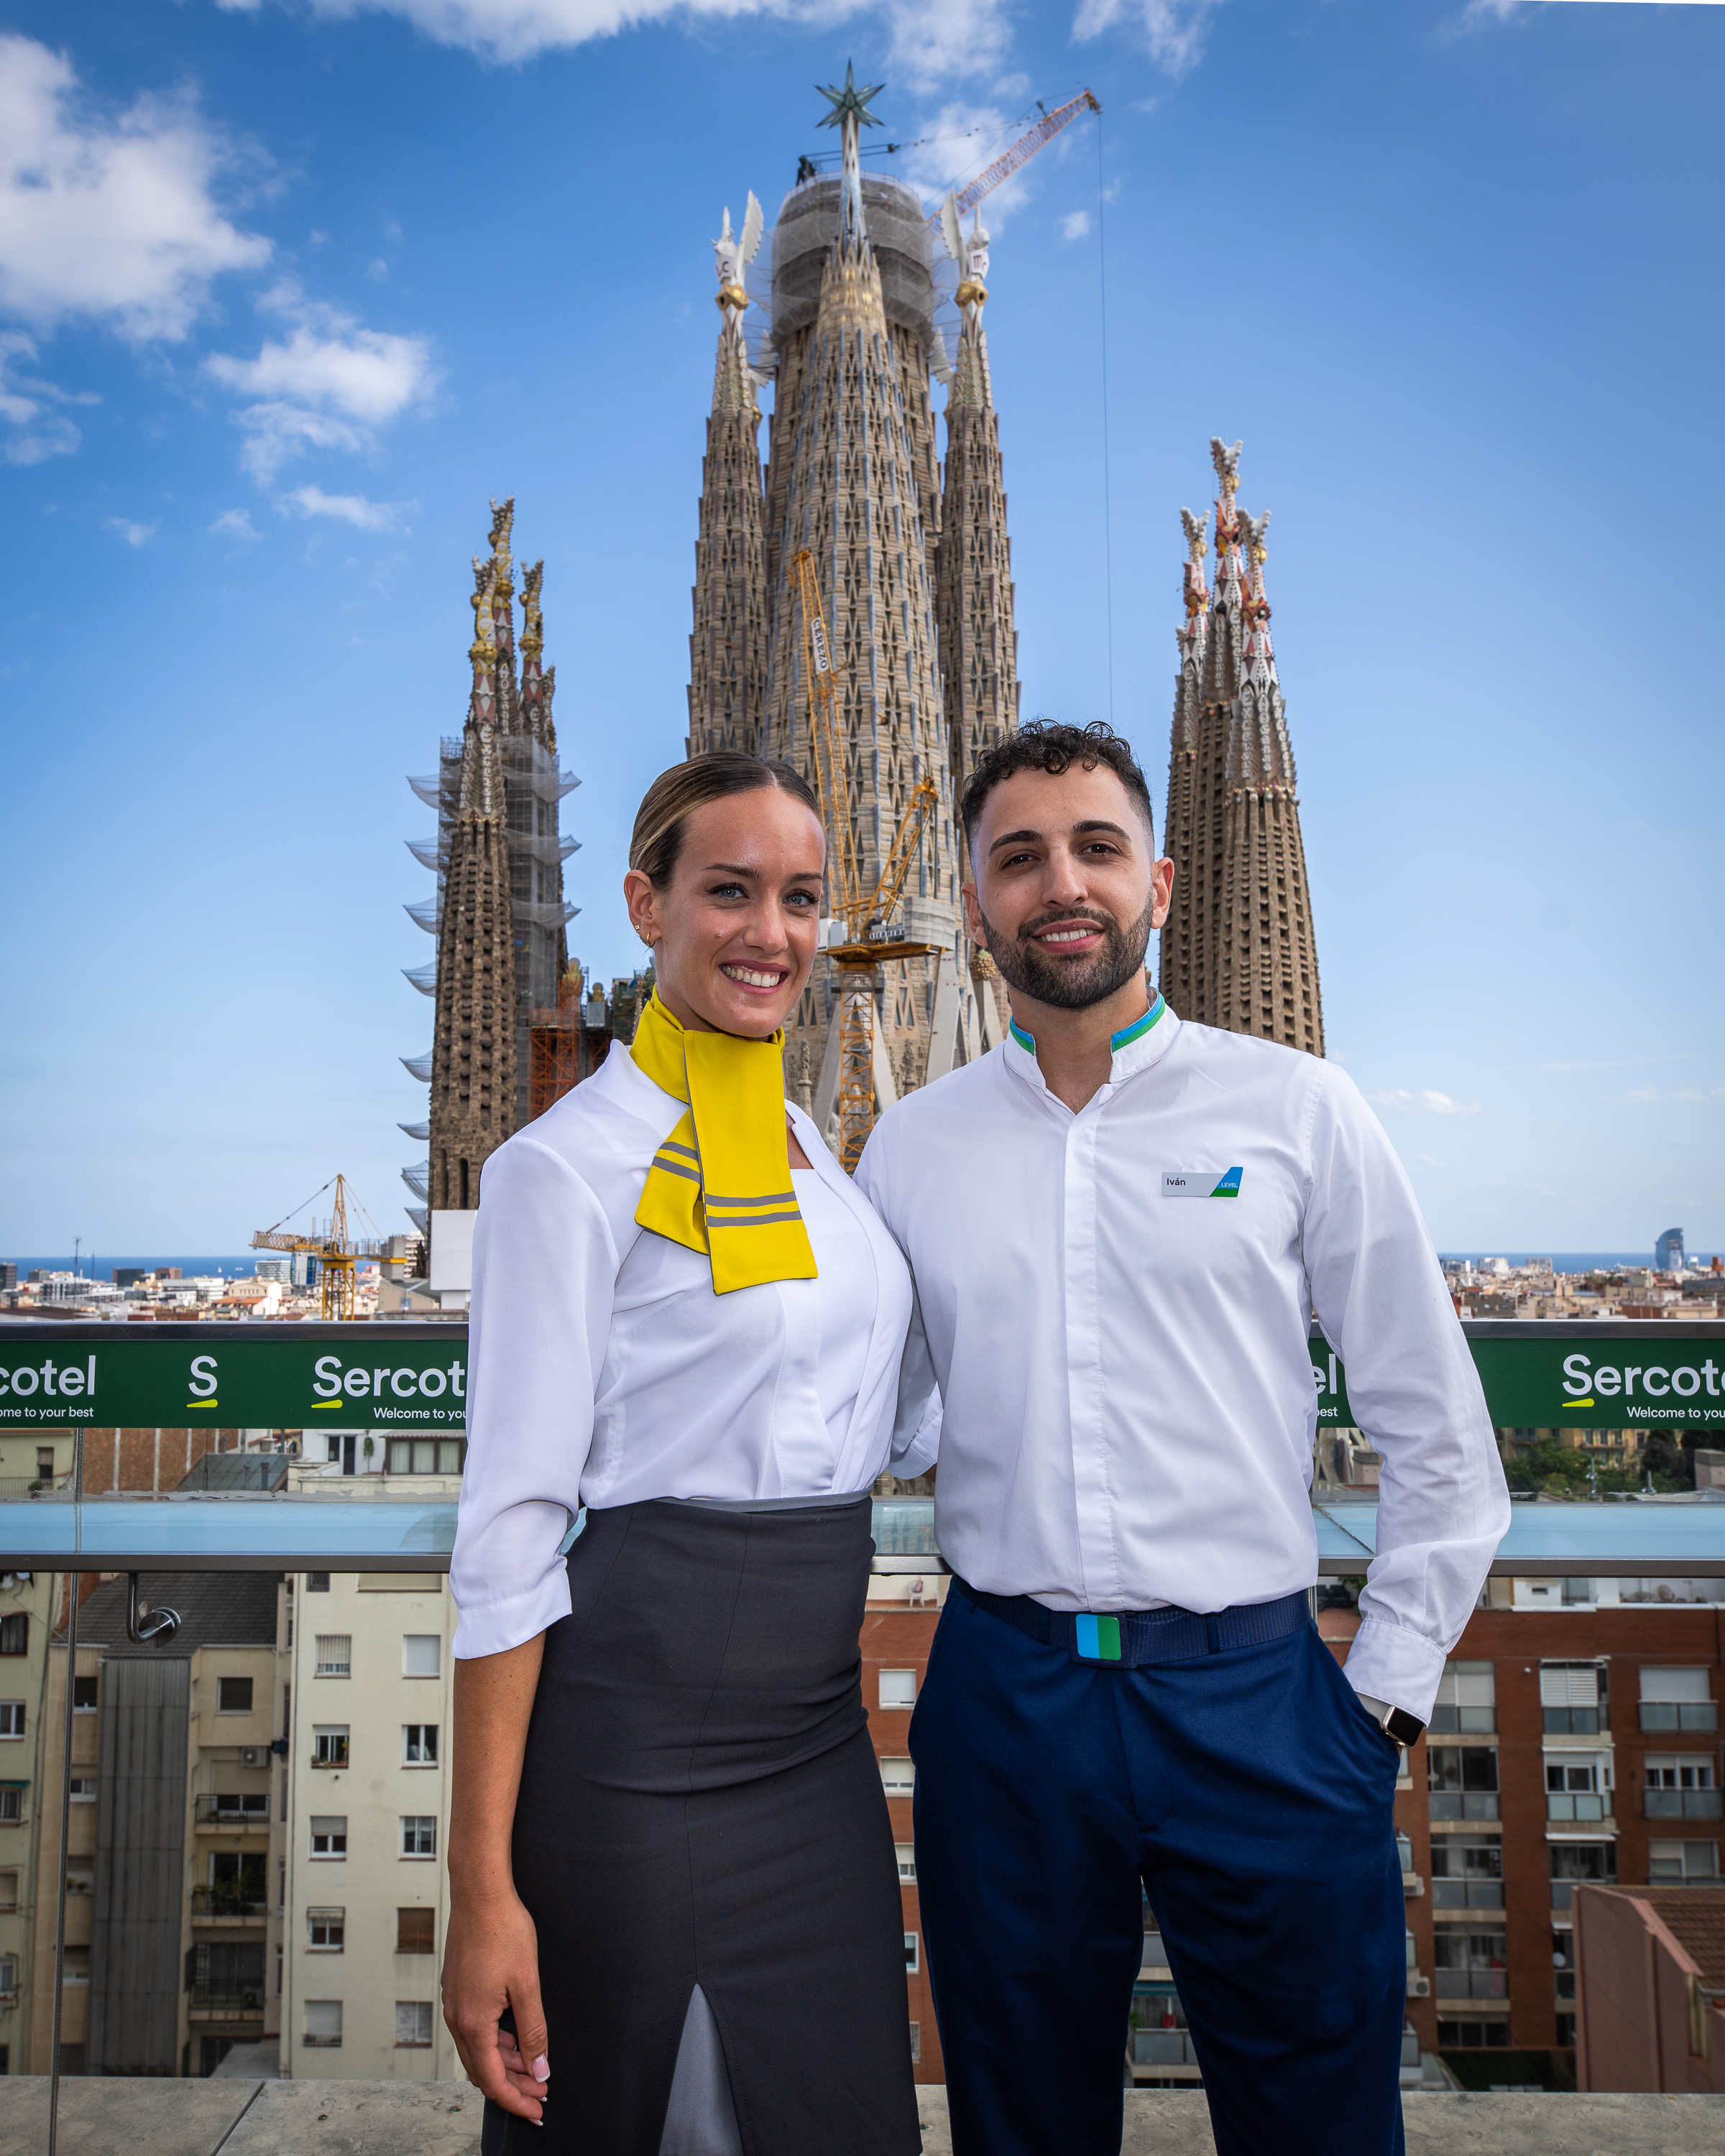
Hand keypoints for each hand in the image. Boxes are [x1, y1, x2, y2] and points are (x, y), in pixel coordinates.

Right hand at [442, 1883, 549, 2121]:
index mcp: (473, 2023)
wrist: (479, 1893)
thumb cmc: (504, 1931)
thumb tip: (538, 2068)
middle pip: (482, 2070)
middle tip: (540, 2091)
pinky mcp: (457, 1989)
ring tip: (533, 2066)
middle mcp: (457, 2018)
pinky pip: (473, 2029)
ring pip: (477, 2049)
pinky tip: (514, 2036)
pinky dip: (494, 2041)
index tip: (537, 2110)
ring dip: (504, 2062)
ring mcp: (454, 2003)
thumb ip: (533, 2030)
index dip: (515, 2100)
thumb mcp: (527, 1984)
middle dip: (512, 2085)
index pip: (492, 2080)